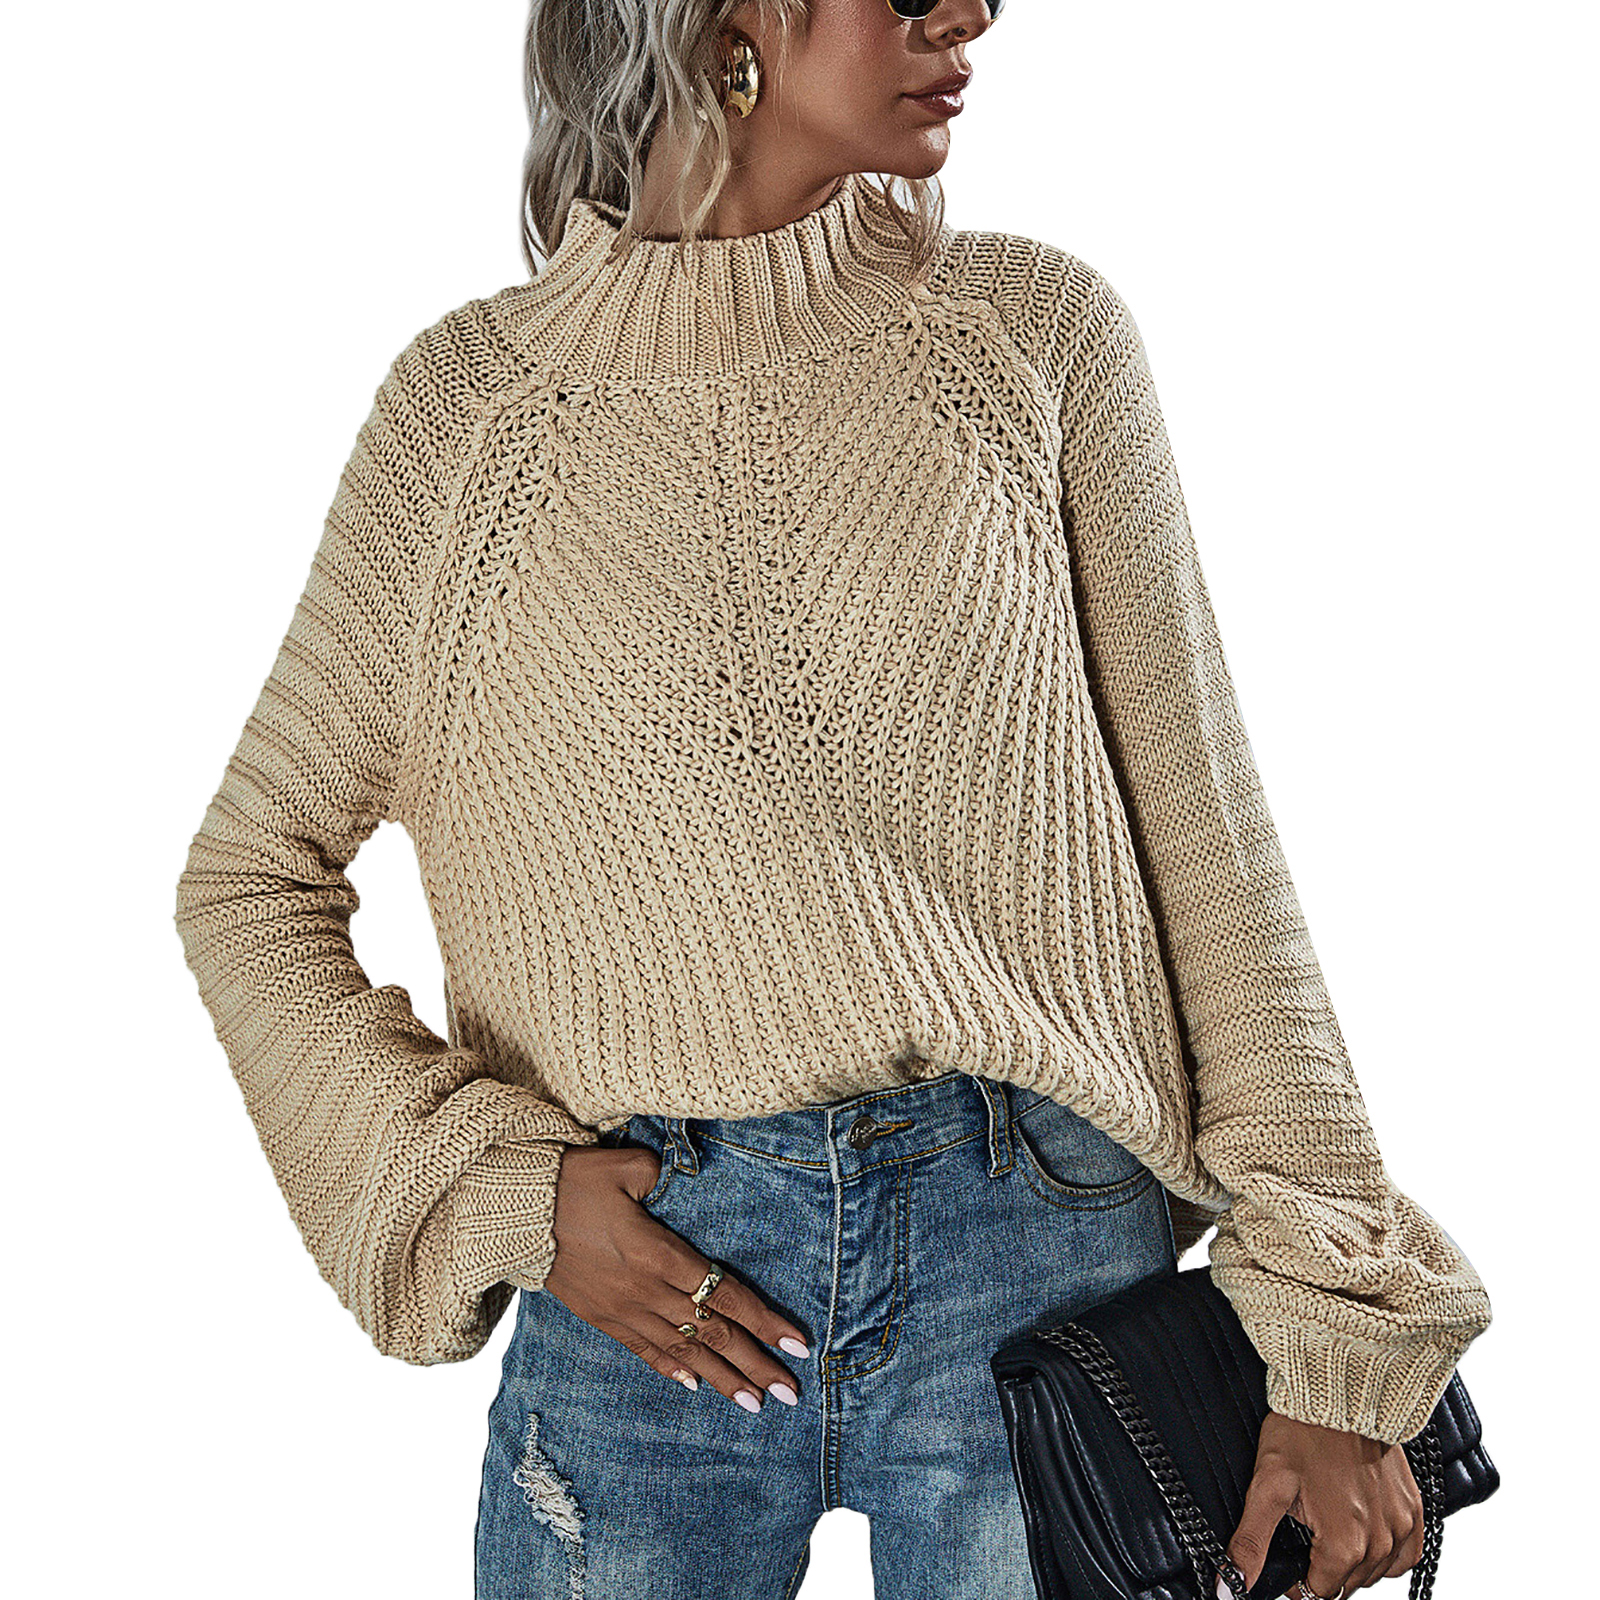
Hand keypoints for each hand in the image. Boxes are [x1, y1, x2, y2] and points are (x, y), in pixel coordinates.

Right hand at [543, 1144, 812, 1412]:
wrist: (511, 1213)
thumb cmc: (571, 1181)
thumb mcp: (623, 1165)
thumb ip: (660, 1175)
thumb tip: (678, 1181)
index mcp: (659, 1254)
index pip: (725, 1294)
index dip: (764, 1321)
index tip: (797, 1345)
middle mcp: (646, 1291)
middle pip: (712, 1333)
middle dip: (755, 1364)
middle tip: (790, 1393)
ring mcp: (622, 1309)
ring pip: (684, 1350)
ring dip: (723, 1379)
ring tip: (755, 1404)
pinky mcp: (601, 1316)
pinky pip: (644, 1350)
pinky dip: (672, 1369)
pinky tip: (694, 1385)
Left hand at [1219, 1411, 1424, 1599]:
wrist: (1339, 1393)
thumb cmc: (1302, 1432)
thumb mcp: (1266, 1487)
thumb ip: (1250, 1543)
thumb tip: (1229, 1585)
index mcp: (1343, 1544)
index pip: (1319, 1592)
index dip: (1297, 1579)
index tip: (1287, 1555)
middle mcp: (1380, 1542)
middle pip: (1346, 1584)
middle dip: (1322, 1567)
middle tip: (1304, 1530)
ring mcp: (1402, 1527)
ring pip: (1375, 1573)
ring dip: (1352, 1561)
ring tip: (1329, 1524)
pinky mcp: (1415, 1511)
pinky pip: (1405, 1555)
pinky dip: (1385, 1553)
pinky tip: (1364, 1531)